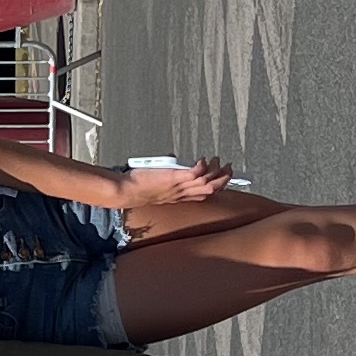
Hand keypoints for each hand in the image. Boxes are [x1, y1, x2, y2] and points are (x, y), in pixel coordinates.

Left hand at [107, 156, 236, 211]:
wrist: (126, 191)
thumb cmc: (137, 187)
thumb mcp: (159, 184)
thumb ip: (169, 174)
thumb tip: (176, 160)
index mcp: (179, 196)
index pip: (204, 194)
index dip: (217, 187)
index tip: (225, 179)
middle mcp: (182, 193)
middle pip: (211, 189)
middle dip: (224, 179)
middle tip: (229, 167)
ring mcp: (178, 186)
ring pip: (207, 183)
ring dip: (216, 171)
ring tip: (218, 160)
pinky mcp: (173, 178)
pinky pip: (194, 174)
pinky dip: (201, 167)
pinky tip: (202, 160)